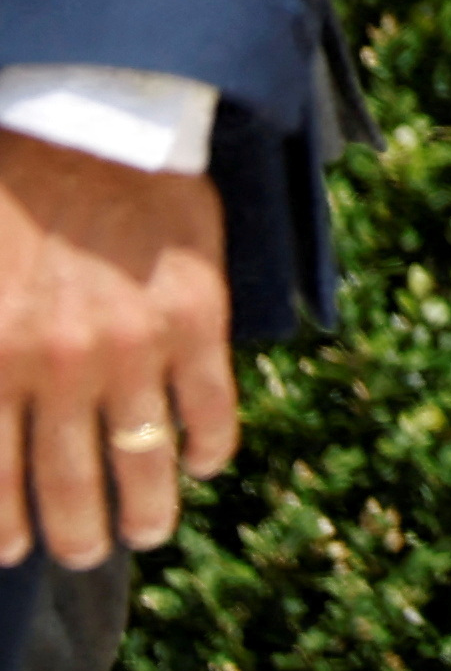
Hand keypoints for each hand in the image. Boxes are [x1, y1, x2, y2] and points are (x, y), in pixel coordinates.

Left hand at [0, 134, 227, 566]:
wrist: (88, 119)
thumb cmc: (7, 196)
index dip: (6, 526)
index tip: (15, 548)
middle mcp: (61, 367)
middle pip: (70, 485)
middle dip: (76, 533)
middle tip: (84, 551)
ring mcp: (133, 345)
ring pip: (143, 459)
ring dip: (147, 508)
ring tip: (150, 528)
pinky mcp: (194, 314)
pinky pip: (210, 405)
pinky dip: (211, 445)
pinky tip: (207, 461)